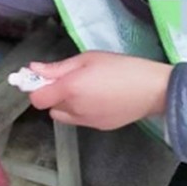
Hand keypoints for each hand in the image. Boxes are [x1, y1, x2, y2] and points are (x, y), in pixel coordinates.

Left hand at [28, 51, 172, 129]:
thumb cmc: (121, 67)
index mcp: (70, 89)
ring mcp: (87, 121)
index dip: (37, 88)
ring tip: (86, 90)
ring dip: (66, 105)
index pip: (37, 99)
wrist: (153, 90)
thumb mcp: (88, 58)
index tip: (44, 78)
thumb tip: (33, 69)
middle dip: (54, 95)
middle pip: (50, 107)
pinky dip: (81, 111)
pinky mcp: (99, 127)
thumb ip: (58, 67)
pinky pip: (80, 120)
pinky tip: (99, 99)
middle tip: (71, 80)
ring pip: (64, 116)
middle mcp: (74, 109)